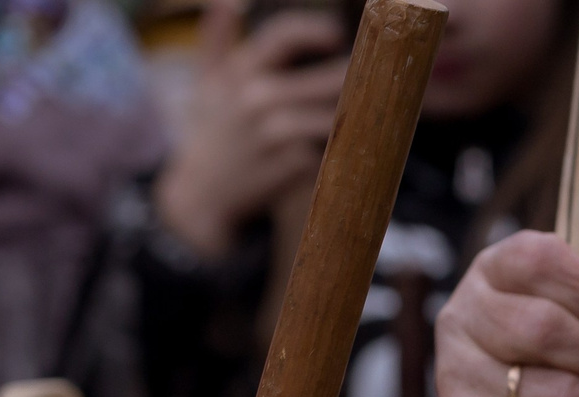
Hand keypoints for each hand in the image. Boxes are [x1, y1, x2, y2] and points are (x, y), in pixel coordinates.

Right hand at [153, 1, 348, 259]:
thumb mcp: (205, 83)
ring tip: (373, 111)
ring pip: (335, 115)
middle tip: (376, 76)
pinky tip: (353, 145)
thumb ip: (216, 40)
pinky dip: (343, 147)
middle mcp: (257, 99)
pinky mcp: (292, 166)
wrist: (202, 195)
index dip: (316, 30)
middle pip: (326, 79)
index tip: (337, 34)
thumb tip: (226, 3)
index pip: (283, 36)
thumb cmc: (210, 132)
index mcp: (240, 72)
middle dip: (356, 77)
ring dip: (356, 114)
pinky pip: (332, 149)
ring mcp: (276, 134)